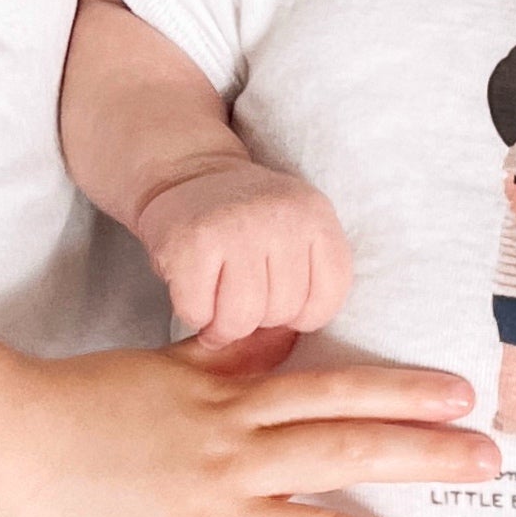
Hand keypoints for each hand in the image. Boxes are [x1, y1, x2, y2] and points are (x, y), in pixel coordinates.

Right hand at [0, 338, 494, 516]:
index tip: (461, 397)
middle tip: (491, 463)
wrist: (6, 443)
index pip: (335, 393)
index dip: (403, 394)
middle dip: (426, 458)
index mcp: (231, 403)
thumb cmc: (81, 399)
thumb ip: (231, 362)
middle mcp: (233, 456)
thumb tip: (282, 344)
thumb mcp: (169, 366)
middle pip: (347, 453)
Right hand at [134, 155, 354, 346]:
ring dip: (224, 326)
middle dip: (258, 320)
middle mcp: (280, 217)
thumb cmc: (247, 222)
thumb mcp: (296, 230)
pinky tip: (194, 293)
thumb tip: (287, 340)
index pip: (327, 299)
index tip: (279, 301)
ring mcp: (234, 227)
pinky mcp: (190, 243)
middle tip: (240, 298)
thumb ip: (309, 276)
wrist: (188, 176)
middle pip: (281, 313)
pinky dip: (193, 315)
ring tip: (217, 307)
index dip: (301, 315)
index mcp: (315, 216)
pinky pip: (198, 312)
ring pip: (240, 319)